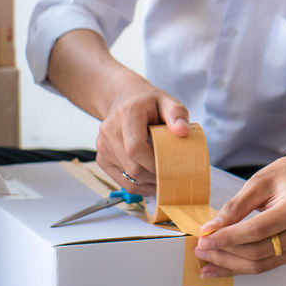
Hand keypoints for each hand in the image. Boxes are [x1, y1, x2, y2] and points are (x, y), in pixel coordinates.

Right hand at [94, 79, 189, 194]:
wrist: (125, 100)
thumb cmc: (147, 102)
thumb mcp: (166, 101)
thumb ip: (177, 113)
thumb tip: (183, 131)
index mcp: (126, 114)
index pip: (136, 147)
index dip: (154, 162)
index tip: (171, 165)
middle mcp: (110, 131)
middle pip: (132, 166)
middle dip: (155, 175)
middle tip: (174, 174)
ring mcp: (103, 146)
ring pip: (127, 177)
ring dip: (149, 182)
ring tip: (165, 176)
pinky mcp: (102, 158)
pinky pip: (121, 181)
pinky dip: (139, 185)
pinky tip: (152, 179)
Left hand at [193, 149, 285, 275]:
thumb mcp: (259, 182)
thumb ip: (235, 207)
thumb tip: (212, 229)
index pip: (256, 231)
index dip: (227, 238)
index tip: (204, 240)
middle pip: (257, 252)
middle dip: (225, 252)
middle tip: (201, 249)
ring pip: (260, 264)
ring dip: (230, 264)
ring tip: (207, 261)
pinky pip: (267, 264)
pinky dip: (243, 265)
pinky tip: (224, 264)